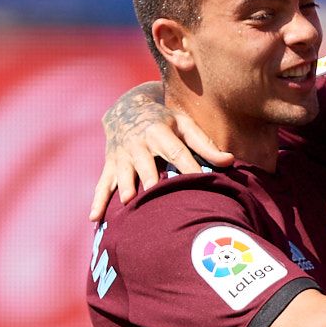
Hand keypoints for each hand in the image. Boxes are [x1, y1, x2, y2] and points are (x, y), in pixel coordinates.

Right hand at [88, 84, 234, 219]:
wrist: (125, 108)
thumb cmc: (164, 120)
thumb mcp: (184, 124)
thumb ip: (205, 144)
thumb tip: (229, 161)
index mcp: (160, 132)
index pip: (178, 152)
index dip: (189, 167)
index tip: (200, 183)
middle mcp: (138, 144)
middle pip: (147, 164)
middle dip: (152, 179)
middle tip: (157, 196)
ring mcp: (121, 156)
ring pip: (123, 174)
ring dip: (126, 188)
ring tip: (130, 205)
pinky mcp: (110, 165)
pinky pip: (102, 185)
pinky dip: (98, 201)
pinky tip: (96, 219)